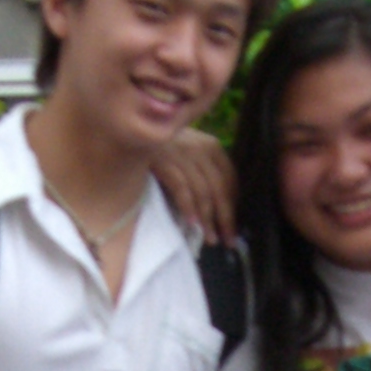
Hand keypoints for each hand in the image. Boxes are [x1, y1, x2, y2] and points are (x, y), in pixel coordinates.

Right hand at [151, 129, 239, 245]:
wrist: (137, 130)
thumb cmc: (165, 146)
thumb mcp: (191, 151)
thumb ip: (206, 170)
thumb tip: (222, 205)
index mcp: (212, 146)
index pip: (230, 178)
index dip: (234, 204)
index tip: (233, 225)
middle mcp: (201, 148)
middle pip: (219, 188)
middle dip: (226, 217)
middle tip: (228, 240)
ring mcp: (182, 154)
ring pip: (202, 192)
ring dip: (208, 219)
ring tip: (211, 238)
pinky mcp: (164, 161)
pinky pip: (182, 189)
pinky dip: (188, 208)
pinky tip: (193, 224)